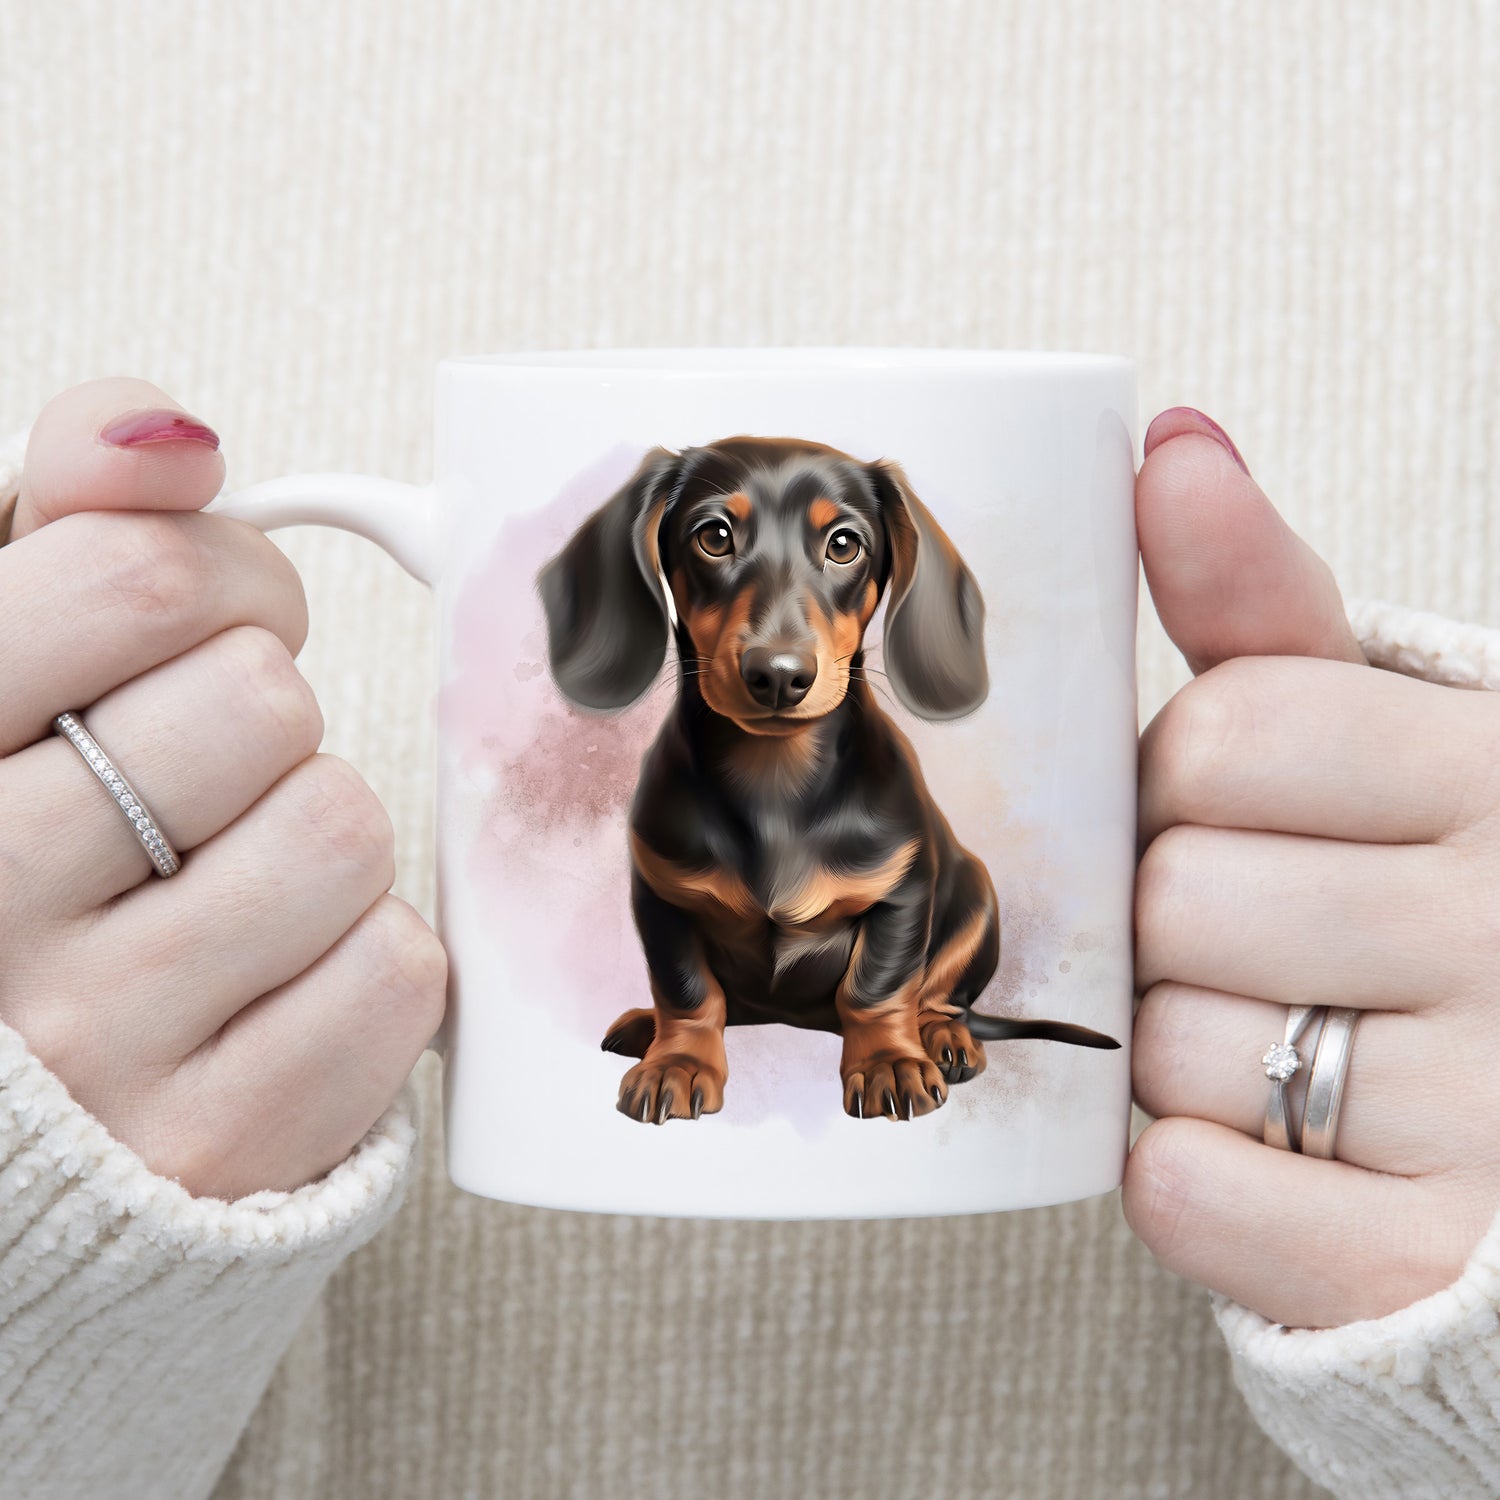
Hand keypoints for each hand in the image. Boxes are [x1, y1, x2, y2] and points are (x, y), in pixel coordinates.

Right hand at [0, 377, 445, 1199]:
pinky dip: (362, 957)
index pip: (136, 581)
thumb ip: (68, 523)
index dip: (220, 576)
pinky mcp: (220, 1144)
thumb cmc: (26, 850)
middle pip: (260, 701)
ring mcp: (98, 1047)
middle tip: (207, 769)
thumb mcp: (0, 667)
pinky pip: (395, 970)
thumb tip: (171, 433)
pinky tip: (270, 979)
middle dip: (261, 712)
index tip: (206, 619)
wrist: (26, 1119)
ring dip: (312, 833)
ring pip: (340, 827)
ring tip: (226, 880)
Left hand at [1122, 406, 1499, 1329]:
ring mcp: (1489, 1111)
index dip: (1183, 778)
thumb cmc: (1431, 886)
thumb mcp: (1382, 727)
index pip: (1225, 734)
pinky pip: (1190, 1193)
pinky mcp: (1421, 1259)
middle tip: (1247, 936)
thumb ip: (1263, 601)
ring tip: (1272, 1036)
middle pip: (1177, 896)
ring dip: (1178, 1046)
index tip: (1229, 807)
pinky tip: (1250, 1143)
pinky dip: (1185, 1174)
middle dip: (1172, 916)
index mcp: (1495, 772)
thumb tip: (1168, 444)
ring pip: (1172, 1048)